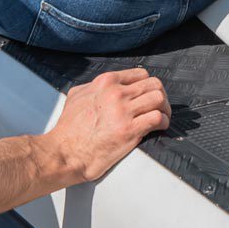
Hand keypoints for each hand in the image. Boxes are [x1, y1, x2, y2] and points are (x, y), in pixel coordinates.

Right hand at [46, 68, 169, 183]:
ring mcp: (123, 111)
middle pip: (154, 85)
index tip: (148, 97)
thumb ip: (93, 86)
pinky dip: (163, 122)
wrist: (63, 153)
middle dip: (160, 96)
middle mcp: (116, 93)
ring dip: (165, 109)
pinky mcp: (129, 131)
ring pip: (159, 99)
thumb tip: (104, 86)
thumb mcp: (76, 96)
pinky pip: (157, 118)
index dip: (148, 86)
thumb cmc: (68, 128)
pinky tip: (159, 128)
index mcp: (105, 82)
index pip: (140, 74)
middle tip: (160, 108)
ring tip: (162, 118)